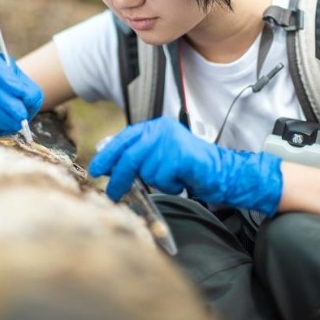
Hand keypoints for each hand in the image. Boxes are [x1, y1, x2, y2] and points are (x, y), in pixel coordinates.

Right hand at [0, 52, 42, 136]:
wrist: (10, 107)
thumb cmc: (23, 96)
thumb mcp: (31, 92)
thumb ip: (30, 94)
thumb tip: (24, 98)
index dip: (6, 79)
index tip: (21, 92)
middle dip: (7, 104)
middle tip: (21, 116)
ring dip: (0, 115)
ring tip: (16, 124)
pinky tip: (5, 127)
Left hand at [89, 116, 282, 216]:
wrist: (223, 172)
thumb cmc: (191, 167)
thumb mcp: (161, 156)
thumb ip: (140, 155)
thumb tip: (111, 164)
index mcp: (155, 126)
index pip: (124, 138)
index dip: (108, 154)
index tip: (96, 169)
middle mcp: (161, 129)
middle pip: (129, 155)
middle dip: (118, 177)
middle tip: (112, 192)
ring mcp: (170, 141)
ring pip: (145, 170)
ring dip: (156, 182)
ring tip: (172, 179)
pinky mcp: (179, 155)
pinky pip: (161, 178)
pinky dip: (170, 185)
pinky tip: (181, 180)